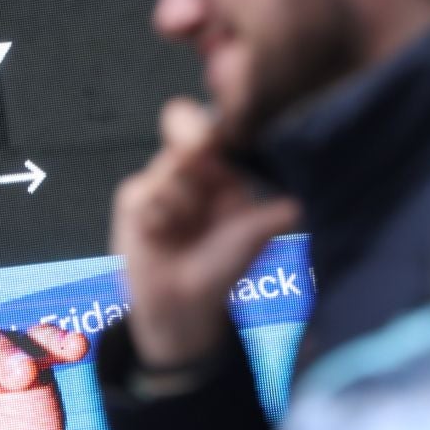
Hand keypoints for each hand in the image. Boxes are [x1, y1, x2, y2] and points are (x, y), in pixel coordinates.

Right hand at [111, 99, 299, 366]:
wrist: (183, 303)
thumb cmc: (221, 269)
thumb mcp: (249, 239)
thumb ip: (268, 219)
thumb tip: (296, 208)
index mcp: (223, 173)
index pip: (217, 132)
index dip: (213, 125)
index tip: (214, 134)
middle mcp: (192, 173)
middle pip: (184, 130)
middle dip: (192, 143)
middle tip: (199, 148)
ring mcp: (162, 184)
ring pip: (166, 168)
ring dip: (178, 198)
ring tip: (184, 228)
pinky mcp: (134, 202)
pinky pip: (142, 193)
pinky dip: (155, 214)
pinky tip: (160, 235)